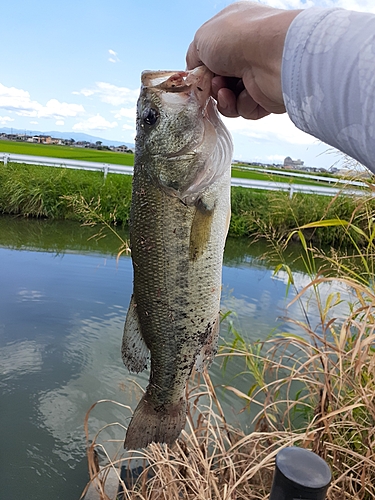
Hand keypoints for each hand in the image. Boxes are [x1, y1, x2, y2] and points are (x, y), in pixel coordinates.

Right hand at [186, 2, 300, 119]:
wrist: (273, 57)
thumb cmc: (240, 38)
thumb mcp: (201, 39)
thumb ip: (193, 57)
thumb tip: (194, 73)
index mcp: (233, 29)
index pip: (211, 55)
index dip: (202, 69)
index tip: (196, 78)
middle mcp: (247, 50)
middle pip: (219, 79)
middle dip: (212, 86)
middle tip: (213, 84)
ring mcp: (258, 73)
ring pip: (230, 97)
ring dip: (223, 98)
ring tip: (226, 91)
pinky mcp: (266, 95)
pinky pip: (244, 109)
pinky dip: (240, 105)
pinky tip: (245, 96)